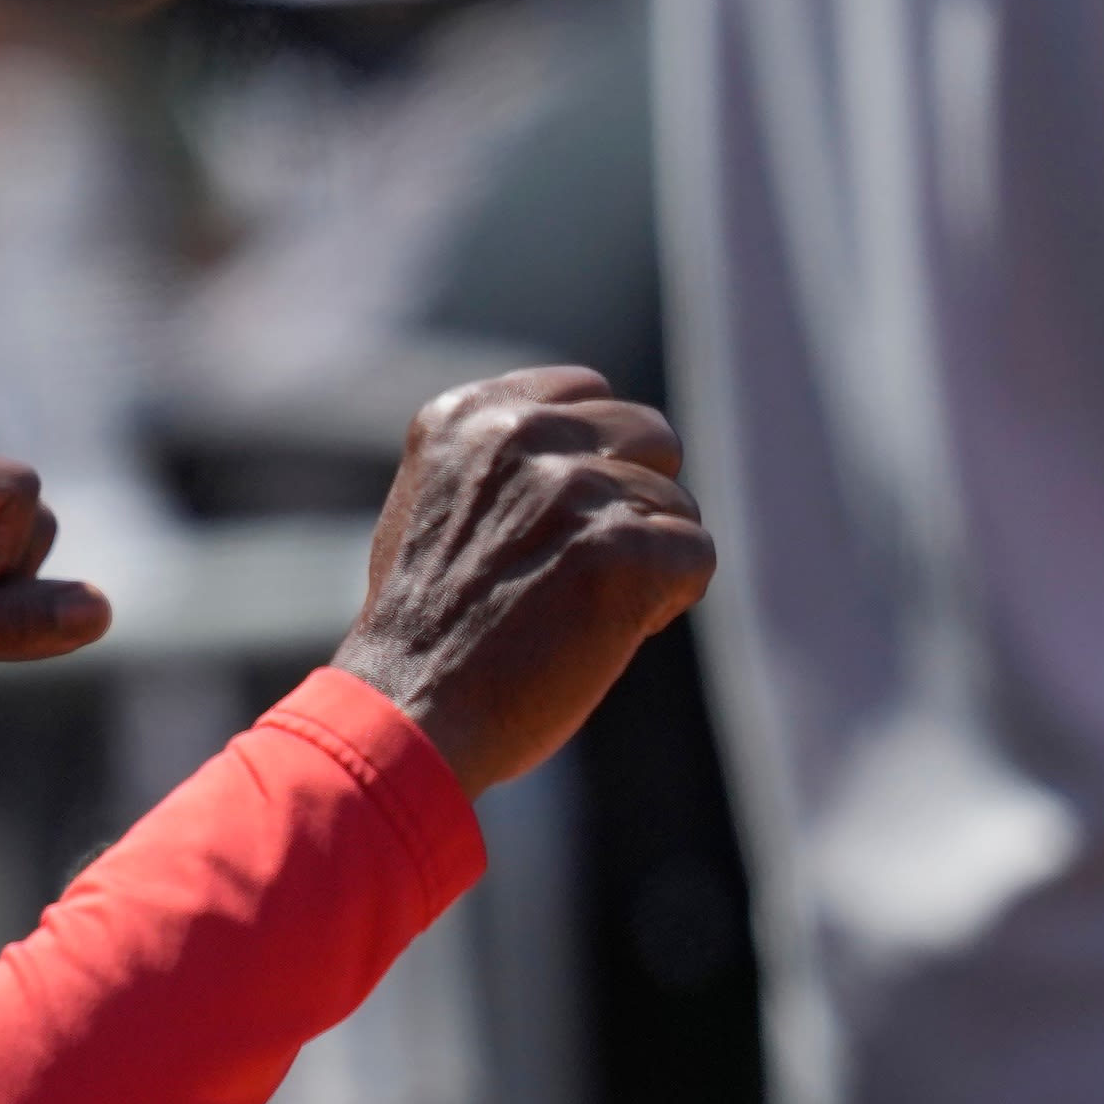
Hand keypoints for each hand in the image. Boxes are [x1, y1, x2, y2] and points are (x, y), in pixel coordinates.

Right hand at [333, 369, 713, 796]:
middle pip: (649, 435)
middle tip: (574, 571)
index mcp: (467, 415)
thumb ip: (503, 463)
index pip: (588, 391)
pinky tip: (602, 632)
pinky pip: (696, 555)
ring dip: (643, 561)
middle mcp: (520, 433)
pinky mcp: (620, 548)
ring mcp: (572, 488)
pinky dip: (666, 602)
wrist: (408, 711)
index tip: (554, 522)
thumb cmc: (423, 631)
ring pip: (676, 504)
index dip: (592, 459)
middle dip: (632, 500)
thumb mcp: (435, 507)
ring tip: (572, 611)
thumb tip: (591, 452)